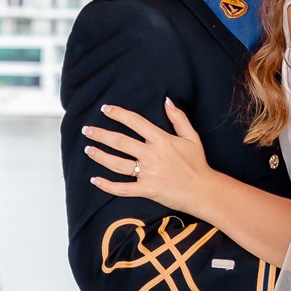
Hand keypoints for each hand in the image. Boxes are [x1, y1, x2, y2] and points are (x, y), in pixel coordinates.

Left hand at [85, 98, 214, 217]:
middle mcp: (152, 155)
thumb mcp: (192, 137)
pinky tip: (95, 180)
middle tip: (87, 130)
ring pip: (117, 164)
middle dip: (101, 135)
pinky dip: (107, 185)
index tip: (105, 109)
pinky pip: (122, 188)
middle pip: (120, 142)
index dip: (118, 114)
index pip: (135, 122)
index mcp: (162, 140)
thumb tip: (167, 101)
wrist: (203, 190)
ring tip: (88, 149)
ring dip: (101, 156)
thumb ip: (178, 118)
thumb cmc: (197, 163)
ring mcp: (148, 173)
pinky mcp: (147, 190)